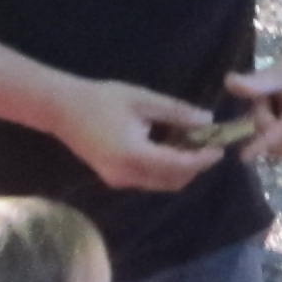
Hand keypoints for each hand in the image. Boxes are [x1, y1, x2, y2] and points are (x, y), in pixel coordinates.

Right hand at [50, 79, 223, 190]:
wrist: (62, 109)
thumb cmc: (101, 99)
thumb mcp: (143, 100)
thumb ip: (176, 112)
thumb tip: (208, 120)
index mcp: (134, 156)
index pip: (178, 166)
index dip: (202, 160)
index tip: (220, 148)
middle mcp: (127, 175)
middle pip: (173, 181)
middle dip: (194, 166)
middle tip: (208, 143)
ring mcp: (119, 180)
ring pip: (162, 183)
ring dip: (181, 168)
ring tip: (192, 142)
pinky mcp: (115, 178)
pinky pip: (149, 179)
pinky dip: (165, 167)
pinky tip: (170, 146)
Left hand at [226, 42, 281, 161]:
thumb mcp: (274, 74)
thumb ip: (254, 84)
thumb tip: (228, 82)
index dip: (263, 142)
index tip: (243, 157)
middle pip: (280, 140)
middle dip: (266, 123)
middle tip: (272, 99)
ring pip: (281, 147)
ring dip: (272, 131)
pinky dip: (280, 138)